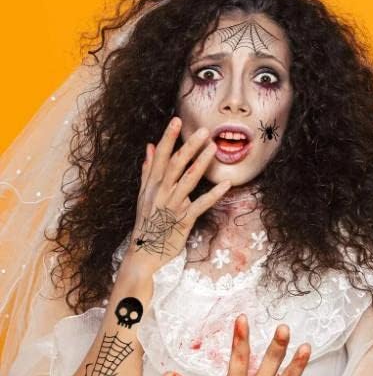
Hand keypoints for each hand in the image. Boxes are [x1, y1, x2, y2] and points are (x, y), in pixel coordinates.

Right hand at [122, 117, 230, 275]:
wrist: (143, 255)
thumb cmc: (147, 223)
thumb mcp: (144, 195)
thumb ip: (148, 170)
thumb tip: (150, 147)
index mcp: (152, 185)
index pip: (160, 157)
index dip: (168, 138)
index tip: (176, 120)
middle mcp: (161, 192)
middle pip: (175, 164)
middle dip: (188, 146)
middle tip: (203, 130)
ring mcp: (172, 206)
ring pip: (188, 180)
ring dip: (201, 163)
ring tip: (213, 148)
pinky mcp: (183, 221)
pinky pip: (200, 205)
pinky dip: (213, 195)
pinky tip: (226, 184)